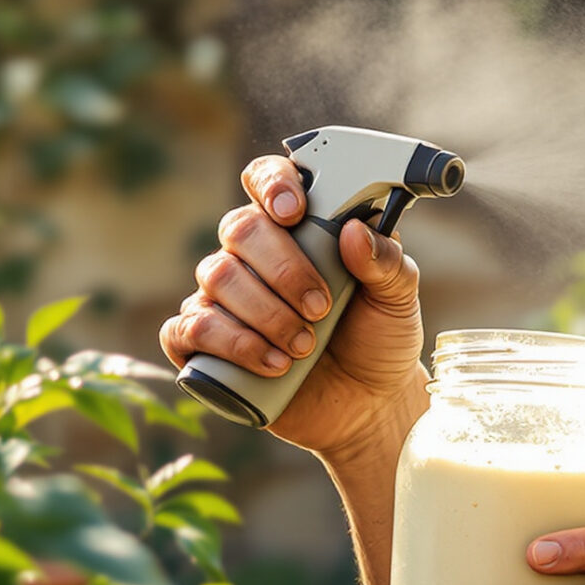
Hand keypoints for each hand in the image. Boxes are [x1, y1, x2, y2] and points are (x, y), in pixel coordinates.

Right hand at [157, 156, 427, 458]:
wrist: (368, 405)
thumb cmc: (378, 339)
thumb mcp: (398, 298)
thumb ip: (385, 262)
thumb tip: (354, 231)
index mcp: (298, 227)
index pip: (265, 179)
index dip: (272, 184)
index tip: (294, 212)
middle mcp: (254, 255)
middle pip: (239, 229)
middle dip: (282, 270)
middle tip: (321, 308)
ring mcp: (225, 298)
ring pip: (216, 277)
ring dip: (264, 313)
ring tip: (305, 347)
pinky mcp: (206, 345)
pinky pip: (187, 328)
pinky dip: (230, 344)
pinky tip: (271, 364)